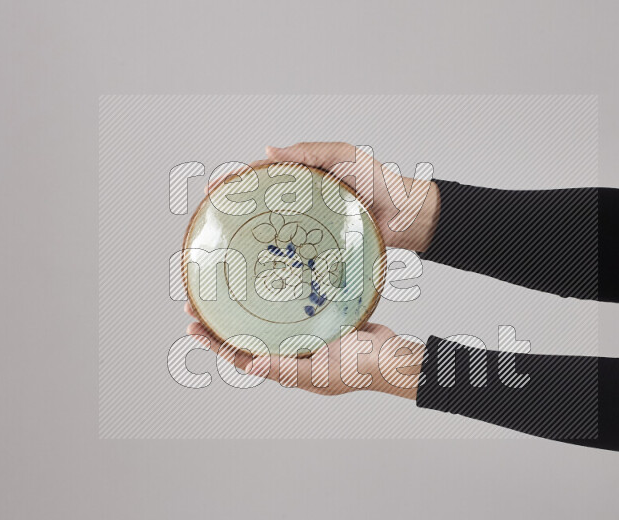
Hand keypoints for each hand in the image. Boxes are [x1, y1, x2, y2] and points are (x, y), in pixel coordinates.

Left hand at [184, 302, 422, 399]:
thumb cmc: (358, 368)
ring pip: (264, 318)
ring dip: (241, 306)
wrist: (391, 354)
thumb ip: (286, 370)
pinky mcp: (318, 316)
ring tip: (221, 288)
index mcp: (286, 367)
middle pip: (246, 335)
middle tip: (194, 300)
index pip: (241, 355)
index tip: (192, 327)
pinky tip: (264, 279)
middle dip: (219, 321)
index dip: (215, 343)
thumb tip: (249, 366)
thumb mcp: (321, 374)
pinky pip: (289, 305)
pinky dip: (273, 294)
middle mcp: (290, 350)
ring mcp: (304, 332)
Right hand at [208, 142, 440, 251]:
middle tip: (210, 221)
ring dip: (251, 239)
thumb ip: (310, 152)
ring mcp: (312, 227)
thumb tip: (268, 151)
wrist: (408, 216)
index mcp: (305, 178)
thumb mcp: (345, 156)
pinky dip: (278, 260)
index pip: (263, 176)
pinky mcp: (323, 249)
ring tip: (226, 247)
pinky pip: (297, 254)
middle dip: (234, 212)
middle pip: (262, 206)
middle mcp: (304, 203)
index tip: (212, 189)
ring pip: (276, 233)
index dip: (235, 181)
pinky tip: (262, 269)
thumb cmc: (381, 182)